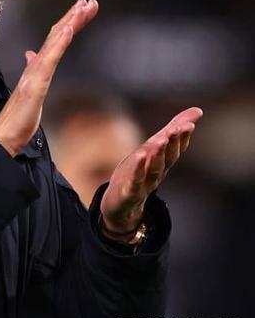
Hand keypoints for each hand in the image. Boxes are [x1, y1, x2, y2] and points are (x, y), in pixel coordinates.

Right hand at [0, 0, 98, 155]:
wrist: (4, 136)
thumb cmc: (17, 118)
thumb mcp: (31, 91)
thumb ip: (32, 71)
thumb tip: (31, 54)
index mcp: (37, 68)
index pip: (55, 40)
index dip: (68, 23)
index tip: (81, 9)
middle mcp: (36, 67)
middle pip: (56, 35)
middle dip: (73, 17)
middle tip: (88, 1)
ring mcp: (35, 74)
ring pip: (54, 43)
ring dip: (69, 23)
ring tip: (81, 7)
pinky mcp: (35, 85)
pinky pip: (49, 61)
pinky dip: (58, 43)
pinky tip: (67, 30)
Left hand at [99, 107, 203, 238]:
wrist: (120, 207)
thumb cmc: (137, 174)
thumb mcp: (152, 150)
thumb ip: (172, 131)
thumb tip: (198, 110)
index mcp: (162, 163)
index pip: (175, 149)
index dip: (182, 138)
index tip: (189, 124)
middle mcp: (156, 174)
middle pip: (168, 158)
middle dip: (174, 143)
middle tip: (179, 128)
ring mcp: (144, 185)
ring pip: (154, 170)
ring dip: (158, 155)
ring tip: (161, 140)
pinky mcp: (129, 193)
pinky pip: (135, 181)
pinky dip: (138, 170)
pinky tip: (139, 157)